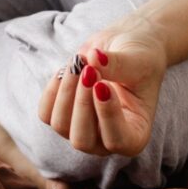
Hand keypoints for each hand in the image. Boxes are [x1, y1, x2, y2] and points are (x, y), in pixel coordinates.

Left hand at [37, 20, 168, 158]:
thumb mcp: (138, 60)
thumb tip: (94, 59)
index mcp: (134, 135)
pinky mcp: (63, 116)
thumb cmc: (140, 59)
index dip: (106, 115)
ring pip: (60, 125)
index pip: (117, 141)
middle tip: (89, 70)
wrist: (124, 47)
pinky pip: (46, 113)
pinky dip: (53, 89)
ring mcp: (82, 131)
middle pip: (81, 140)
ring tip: (79, 62)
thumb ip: (118, 65)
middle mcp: (106, 140)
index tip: (102, 84)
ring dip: (66, 91)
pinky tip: (68, 69)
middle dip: (81, 104)